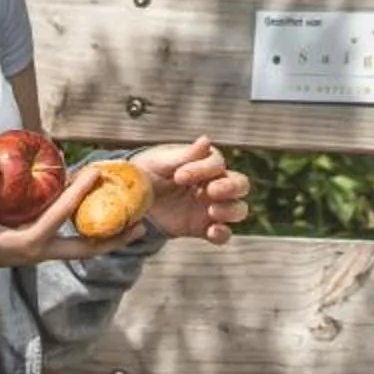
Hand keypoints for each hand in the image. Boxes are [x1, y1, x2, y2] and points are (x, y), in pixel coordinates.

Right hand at [0, 151, 145, 272]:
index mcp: (26, 243)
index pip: (59, 217)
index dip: (78, 195)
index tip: (94, 173)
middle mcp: (41, 252)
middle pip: (86, 248)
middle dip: (114, 237)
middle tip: (141, 223)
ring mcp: (44, 253)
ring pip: (85, 248)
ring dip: (110, 237)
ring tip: (138, 224)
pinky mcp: (44, 248)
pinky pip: (75, 241)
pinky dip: (93, 231)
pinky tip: (108, 216)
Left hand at [127, 136, 251, 244]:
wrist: (132, 199)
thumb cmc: (148, 172)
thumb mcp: (161, 162)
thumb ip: (185, 155)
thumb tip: (206, 139)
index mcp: (205, 163)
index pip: (217, 164)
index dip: (202, 169)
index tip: (179, 177)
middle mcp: (214, 184)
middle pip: (240, 184)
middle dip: (231, 187)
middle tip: (212, 191)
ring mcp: (211, 207)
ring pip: (237, 209)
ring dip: (230, 210)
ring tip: (212, 212)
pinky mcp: (203, 227)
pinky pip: (223, 233)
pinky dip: (223, 234)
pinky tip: (212, 232)